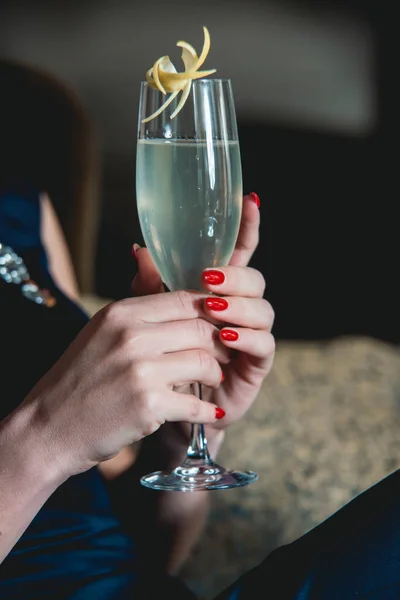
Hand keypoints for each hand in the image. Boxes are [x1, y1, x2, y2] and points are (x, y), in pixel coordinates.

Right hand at [19, 291, 229, 479]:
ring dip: (215, 375)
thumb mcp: (102, 332)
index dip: (211, 312)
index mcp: (122, 313)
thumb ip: (140, 309)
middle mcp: (131, 335)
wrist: (50, 426)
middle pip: (201, 328)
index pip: (185, 299)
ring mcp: (139, 370)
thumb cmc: (81, 379)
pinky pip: (195, 403)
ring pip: (203, 362)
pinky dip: (206, 410)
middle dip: (221, 344)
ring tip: (212, 381)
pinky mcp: (147, 404)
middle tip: (224, 356)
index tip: (220, 326)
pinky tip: (209, 412)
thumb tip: (174, 288)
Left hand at [132, 193, 274, 460]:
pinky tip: (224, 337)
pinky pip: (263, 343)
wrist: (168, 408)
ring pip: (263, 308)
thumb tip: (139, 248)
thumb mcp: (152, 318)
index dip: (246, 227)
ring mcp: (251, 335)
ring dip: (239, 305)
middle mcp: (239, 309)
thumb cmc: (163, 358)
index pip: (238, 254)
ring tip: (212, 310)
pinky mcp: (256, 364)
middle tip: (208, 280)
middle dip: (235, 275)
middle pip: (255, 279)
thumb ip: (151, 286)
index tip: (249, 199)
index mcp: (218, 292)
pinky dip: (245, 337)